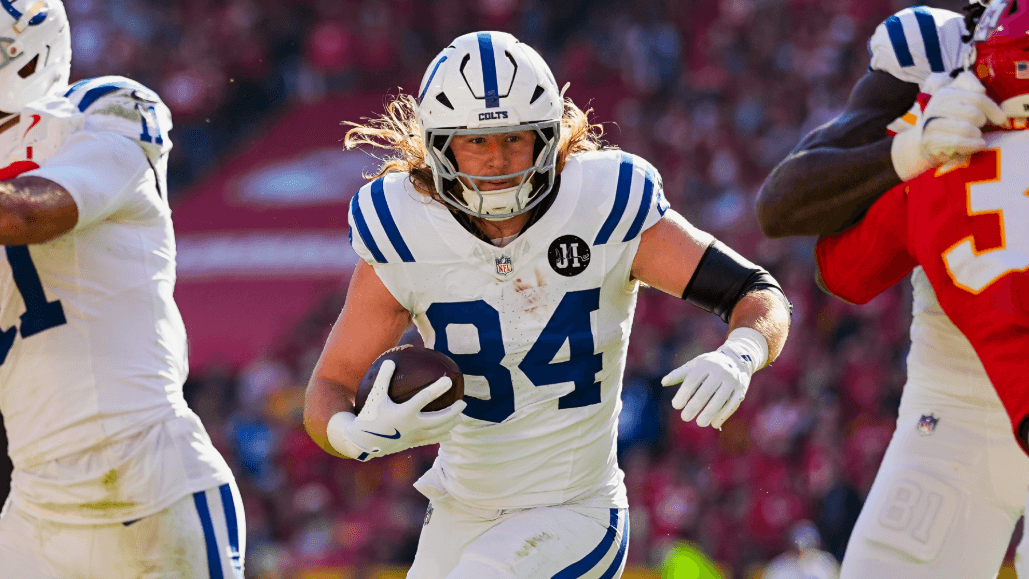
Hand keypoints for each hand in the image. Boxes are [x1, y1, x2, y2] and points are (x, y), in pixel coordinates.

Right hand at [328, 360, 466, 459]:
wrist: (362, 441)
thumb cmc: (369, 415)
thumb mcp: (375, 395)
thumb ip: (384, 377)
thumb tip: (391, 360)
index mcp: (404, 412)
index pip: (425, 398)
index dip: (438, 388)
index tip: (449, 380)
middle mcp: (412, 426)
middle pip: (439, 419)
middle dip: (453, 411)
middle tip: (463, 403)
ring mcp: (413, 436)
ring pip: (438, 432)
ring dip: (451, 424)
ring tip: (460, 417)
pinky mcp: (412, 443)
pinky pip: (430, 440)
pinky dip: (441, 436)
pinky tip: (449, 434)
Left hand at [661, 328, 766, 428]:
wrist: (738, 358)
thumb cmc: (711, 364)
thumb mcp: (695, 364)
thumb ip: (679, 374)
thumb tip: (663, 382)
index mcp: (706, 364)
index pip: (693, 380)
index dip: (684, 393)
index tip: (676, 406)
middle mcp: (720, 371)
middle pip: (706, 391)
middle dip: (694, 406)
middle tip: (685, 418)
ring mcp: (733, 380)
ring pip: (720, 399)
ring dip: (709, 412)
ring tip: (700, 423)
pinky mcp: (741, 390)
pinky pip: (732, 404)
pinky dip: (723, 415)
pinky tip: (714, 424)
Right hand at [920, 71, 1005, 162]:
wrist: (925, 142)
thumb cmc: (951, 120)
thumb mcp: (960, 99)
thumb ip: (970, 85)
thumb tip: (980, 90)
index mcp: (946, 92)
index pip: (977, 97)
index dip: (992, 108)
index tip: (1001, 118)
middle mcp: (936, 105)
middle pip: (974, 114)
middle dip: (981, 123)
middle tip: (978, 126)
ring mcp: (931, 122)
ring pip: (967, 128)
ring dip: (976, 135)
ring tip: (974, 136)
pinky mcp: (930, 140)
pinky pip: (958, 141)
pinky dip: (971, 145)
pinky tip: (976, 144)